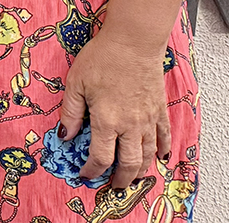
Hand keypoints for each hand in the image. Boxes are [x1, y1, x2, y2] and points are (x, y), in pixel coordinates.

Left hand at [58, 29, 170, 188]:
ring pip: (148, 154)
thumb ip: (71, 112)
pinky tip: (160, 157)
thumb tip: (64, 135)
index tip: (86, 174)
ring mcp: (148, 119)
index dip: (92, 170)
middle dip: (120, 179)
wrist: (133, 42)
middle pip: (129, 163)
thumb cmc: (102, 58)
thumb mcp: (75, 84)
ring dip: (140, 170)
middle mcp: (130, 125)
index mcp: (107, 120)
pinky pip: (164, 137)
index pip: (101, 157)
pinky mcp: (160, 110)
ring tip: (132, 177)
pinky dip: (163, 150)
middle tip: (113, 185)